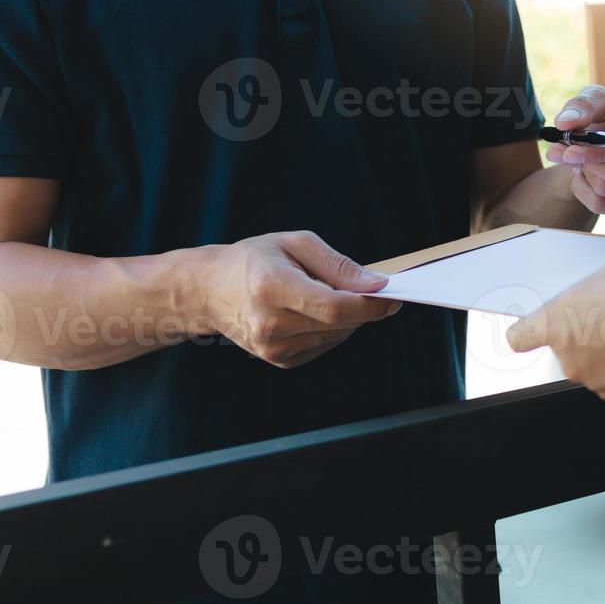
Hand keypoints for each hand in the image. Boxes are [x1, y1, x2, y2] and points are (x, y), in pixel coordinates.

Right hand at [192, 231, 400, 368]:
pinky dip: (331, 328)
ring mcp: (272, 347)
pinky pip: (324, 345)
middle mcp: (270, 323)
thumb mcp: (296, 244)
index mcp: (272, 287)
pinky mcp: (278, 359)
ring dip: (346, 317)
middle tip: (372, 288)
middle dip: (364, 307)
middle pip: (339, 323)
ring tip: (324, 293)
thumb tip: (377, 285)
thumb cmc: (255, 259)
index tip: (394, 296)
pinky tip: (312, 311)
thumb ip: (338, 265)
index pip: (333, 306)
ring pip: (336, 335)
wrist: (210, 291)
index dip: (370, 305)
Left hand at [547, 86, 604, 216]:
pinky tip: (583, 175)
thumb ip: (581, 106)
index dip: (599, 153)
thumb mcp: (595, 98)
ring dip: (584, 176)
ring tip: (578, 160)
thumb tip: (565, 122)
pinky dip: (583, 192)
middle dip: (587, 165)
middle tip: (565, 153)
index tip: (569, 152)